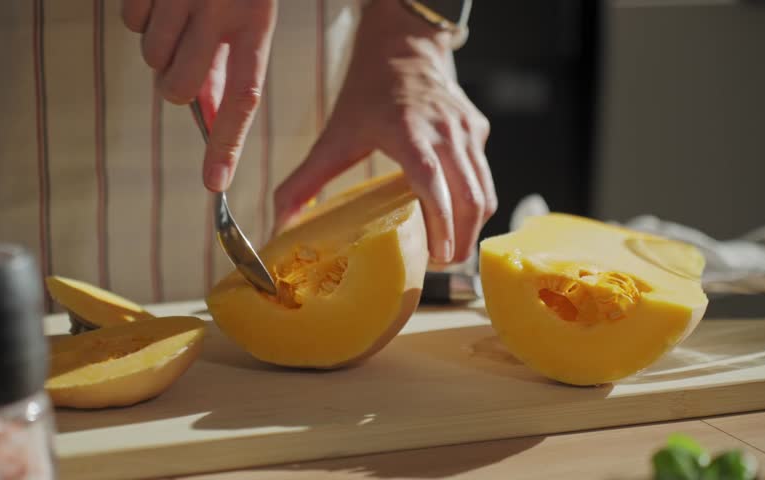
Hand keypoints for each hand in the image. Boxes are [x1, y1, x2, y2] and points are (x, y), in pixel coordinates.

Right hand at [121, 0, 276, 191]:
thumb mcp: (253, 16)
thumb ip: (231, 64)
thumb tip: (208, 113)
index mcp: (256, 24)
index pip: (244, 97)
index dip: (226, 144)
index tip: (214, 184)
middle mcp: (219, 9)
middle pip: (177, 88)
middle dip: (176, 86)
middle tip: (189, 61)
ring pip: (151, 57)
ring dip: (161, 46)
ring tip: (182, 15)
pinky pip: (130, 22)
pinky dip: (142, 16)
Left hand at [273, 0, 495, 263]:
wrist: (403, 47)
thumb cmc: (367, 92)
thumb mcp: (334, 135)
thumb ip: (304, 181)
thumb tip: (280, 225)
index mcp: (407, 130)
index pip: (431, 180)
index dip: (439, 221)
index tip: (437, 255)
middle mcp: (444, 131)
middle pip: (468, 197)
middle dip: (459, 240)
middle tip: (439, 264)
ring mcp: (468, 131)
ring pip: (484, 192)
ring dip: (471, 228)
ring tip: (448, 249)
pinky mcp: (479, 132)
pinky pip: (484, 178)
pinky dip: (473, 205)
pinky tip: (453, 217)